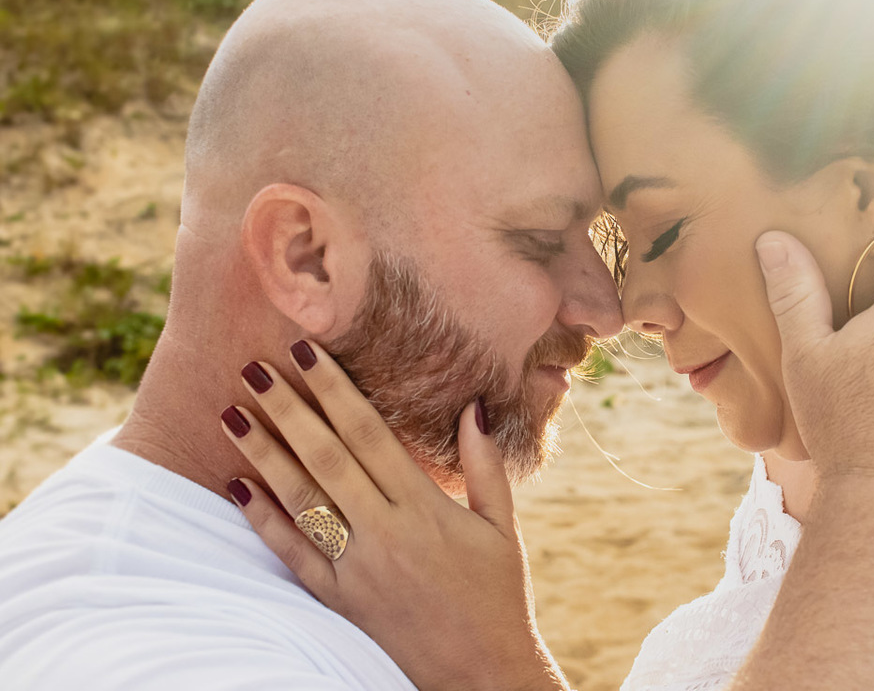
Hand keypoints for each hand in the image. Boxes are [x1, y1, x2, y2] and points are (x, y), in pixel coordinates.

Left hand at [220, 341, 567, 690]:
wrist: (482, 676)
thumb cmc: (499, 596)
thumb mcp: (502, 527)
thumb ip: (484, 465)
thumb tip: (473, 406)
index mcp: (425, 509)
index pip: (369, 434)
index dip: (335, 390)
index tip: (307, 353)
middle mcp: (385, 534)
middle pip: (326, 458)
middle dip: (290, 409)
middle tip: (255, 368)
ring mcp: (357, 569)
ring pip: (301, 500)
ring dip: (264, 454)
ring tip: (232, 415)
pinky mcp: (340, 601)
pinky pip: (293, 555)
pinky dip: (263, 519)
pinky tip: (238, 486)